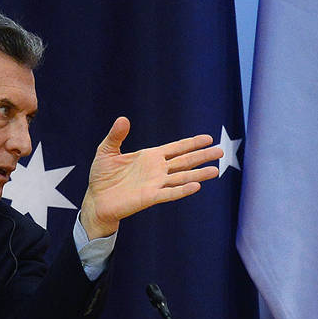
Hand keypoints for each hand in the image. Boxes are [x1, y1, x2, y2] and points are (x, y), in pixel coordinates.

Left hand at [79, 116, 221, 237]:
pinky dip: (182, 190)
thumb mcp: (106, 151)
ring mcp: (155, 184)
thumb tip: (123, 119)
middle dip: (202, 156)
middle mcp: (157, 170)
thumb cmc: (102, 176)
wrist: (97, 200)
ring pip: (182, 177)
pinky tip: (196, 186)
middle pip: (185, 161)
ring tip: (216, 171)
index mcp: (150, 157)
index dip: (192, 143)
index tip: (208, 138)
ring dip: (199, 174)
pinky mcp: (150, 197)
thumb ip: (116, 135)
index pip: (176, 148)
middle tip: (221, 151)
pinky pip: (169, 193)